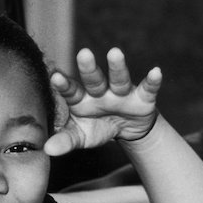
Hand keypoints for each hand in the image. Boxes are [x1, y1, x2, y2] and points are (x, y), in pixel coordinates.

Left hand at [44, 47, 161, 156]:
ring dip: (117, 67)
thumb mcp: (80, 137)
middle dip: (89, 68)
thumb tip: (46, 150)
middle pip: (93, 80)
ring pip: (119, 79)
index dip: (64, 85)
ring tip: (115, 52)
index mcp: (81, 100)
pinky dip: (152, 81)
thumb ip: (64, 141)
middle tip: (83, 53)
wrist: (126, 130)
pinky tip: (156, 72)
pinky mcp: (142, 98)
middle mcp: (100, 92)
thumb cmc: (96, 128)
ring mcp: (121, 93)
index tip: (55, 76)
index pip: (71, 91)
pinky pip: (148, 89)